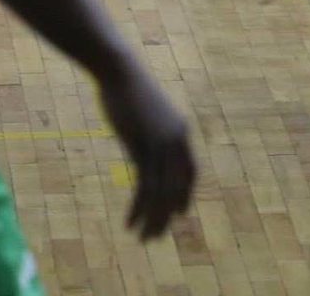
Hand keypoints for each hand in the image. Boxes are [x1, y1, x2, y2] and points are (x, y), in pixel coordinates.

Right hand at [98, 64, 195, 239]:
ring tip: (143, 238)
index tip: (179, 213)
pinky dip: (138, 210)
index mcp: (180, 131)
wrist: (119, 71)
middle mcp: (176, 140)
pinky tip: (130, 223)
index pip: (190, 172)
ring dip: (153, 220)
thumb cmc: (129, 88)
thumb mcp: (147, 113)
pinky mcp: (142, 148)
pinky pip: (143, 188)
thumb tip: (147, 145)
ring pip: (161, 194)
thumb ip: (152, 131)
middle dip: (167, 216)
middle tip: (157, 236)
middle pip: (177, 189)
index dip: (185, 195)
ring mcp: (160, 144)